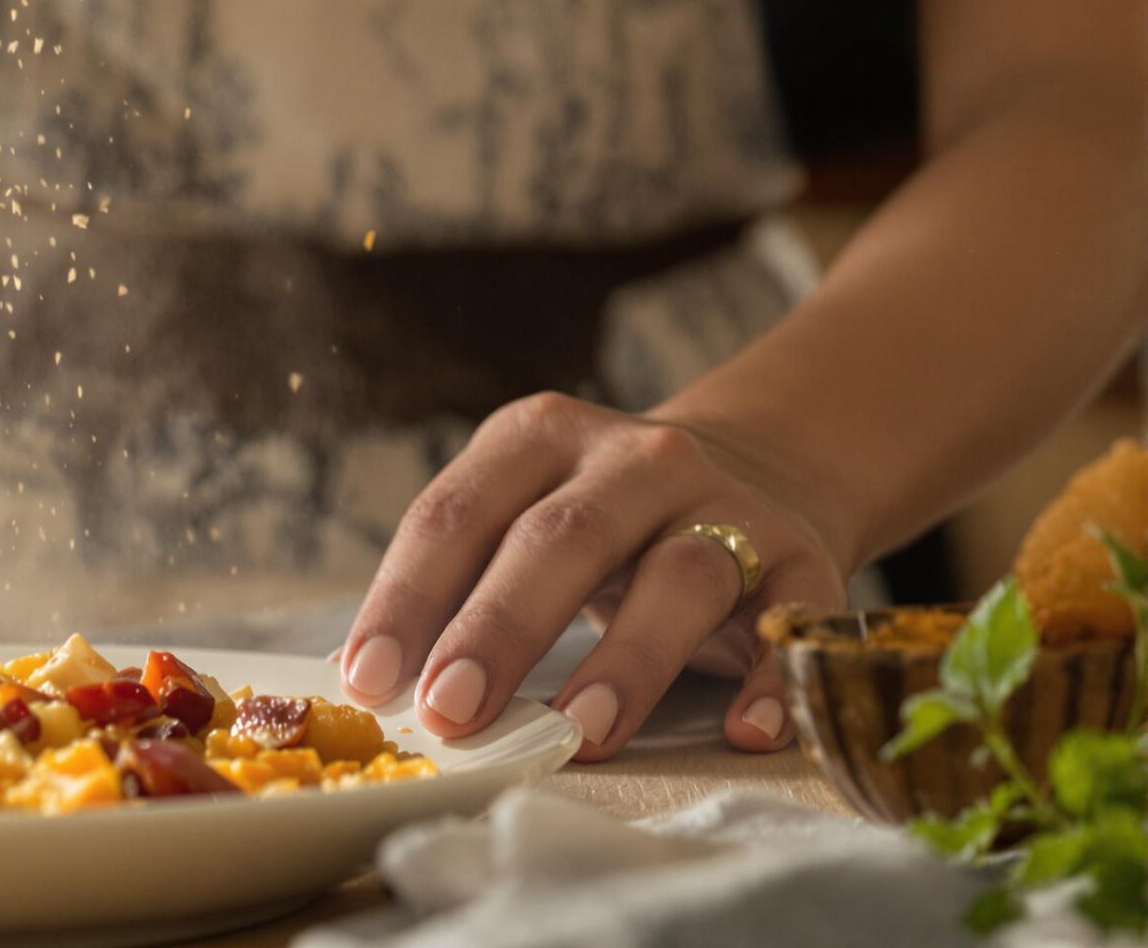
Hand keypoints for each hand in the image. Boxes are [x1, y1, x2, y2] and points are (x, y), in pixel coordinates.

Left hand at [340, 393, 857, 760]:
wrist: (756, 469)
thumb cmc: (602, 526)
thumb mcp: (523, 517)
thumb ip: (460, 583)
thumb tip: (377, 683)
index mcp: (537, 438)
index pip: (456, 515)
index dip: (405, 598)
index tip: (369, 681)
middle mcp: (635, 460)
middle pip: (561, 540)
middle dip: (500, 628)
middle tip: (453, 709)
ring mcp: (725, 505)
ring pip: (680, 574)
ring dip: (627, 660)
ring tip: (581, 733)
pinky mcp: (802, 558)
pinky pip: (792, 617)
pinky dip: (770, 678)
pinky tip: (742, 732)